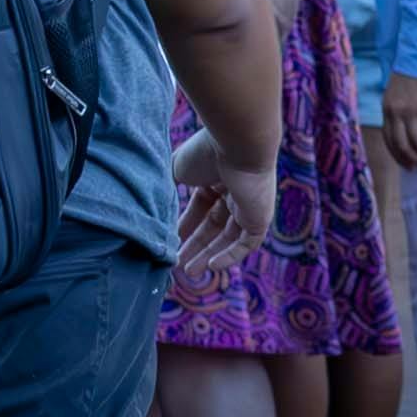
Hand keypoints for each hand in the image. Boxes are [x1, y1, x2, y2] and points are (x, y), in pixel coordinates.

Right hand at [173, 131, 280, 273]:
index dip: (186, 225)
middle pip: (214, 225)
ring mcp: (250, 206)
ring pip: (229, 237)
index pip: (201, 208)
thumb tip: (155, 205)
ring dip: (209, 255)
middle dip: (196, 245)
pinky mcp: (261, 217)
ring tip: (189, 271)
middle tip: (178, 263)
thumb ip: (167, 186)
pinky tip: (212, 267)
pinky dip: (230, 256)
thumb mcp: (176, 169)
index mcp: (218, 178)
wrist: (238, 145)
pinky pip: (247, 243)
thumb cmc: (205, 153)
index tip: (169, 240)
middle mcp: (236, 192)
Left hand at [381, 71, 416, 171]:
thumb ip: (398, 111)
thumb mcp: (396, 94)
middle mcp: (397, 112)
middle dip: (416, 160)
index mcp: (387, 110)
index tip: (410, 166)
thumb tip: (408, 130)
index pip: (390, 141)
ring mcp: (412, 110)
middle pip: (403, 145)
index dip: (400, 157)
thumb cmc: (411, 74)